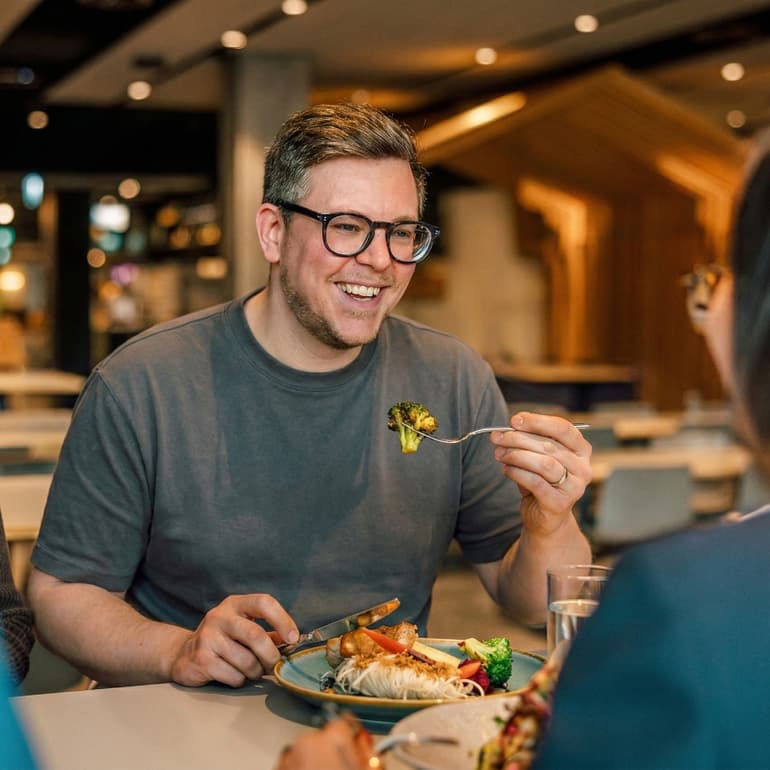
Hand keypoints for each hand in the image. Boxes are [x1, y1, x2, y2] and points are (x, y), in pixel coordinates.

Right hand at [169, 593, 298, 686]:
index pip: (264, 602)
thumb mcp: (244, 628)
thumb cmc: (223, 640)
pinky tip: (234, 675)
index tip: (293, 638)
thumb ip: (268, 633)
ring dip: (256, 671)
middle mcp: (220, 616)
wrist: (183, 655)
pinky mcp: (201, 659)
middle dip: (271, 654)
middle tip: (275, 664)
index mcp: (235, 604)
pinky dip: (240, 680)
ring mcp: (208, 637)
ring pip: (246, 660)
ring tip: (253, 670)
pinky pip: (234, 676)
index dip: (282, 620)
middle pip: (255, 635)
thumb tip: (292, 641)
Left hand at [275, 714, 374, 769]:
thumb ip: (367, 749)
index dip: (352, 738)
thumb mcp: (368, 769)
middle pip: (324, 736)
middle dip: (331, 749)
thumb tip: (361, 737)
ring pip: (306, 749)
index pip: (346, 721)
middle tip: (338, 766)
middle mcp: (308, 739)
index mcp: (333, 736)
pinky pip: (291, 762)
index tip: (355, 749)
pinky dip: (298, 767)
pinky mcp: (276, 766)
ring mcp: (288, 755)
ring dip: (313, 759)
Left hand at [491, 412, 591, 535]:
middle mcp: (583, 468)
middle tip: (497, 438)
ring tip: (500, 454)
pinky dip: (517, 473)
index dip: (537, 421)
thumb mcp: (537, 457)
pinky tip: (506, 470)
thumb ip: (525, 442)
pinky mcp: (560, 504)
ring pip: (543, 463)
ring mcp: (574, 487)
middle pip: (549, 445)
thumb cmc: (541, 482)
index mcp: (581, 450)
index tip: (514, 420)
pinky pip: (535, 482)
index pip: (562, 428)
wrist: (545, 519)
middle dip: (518, 438)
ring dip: (517, 455)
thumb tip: (500, 432)